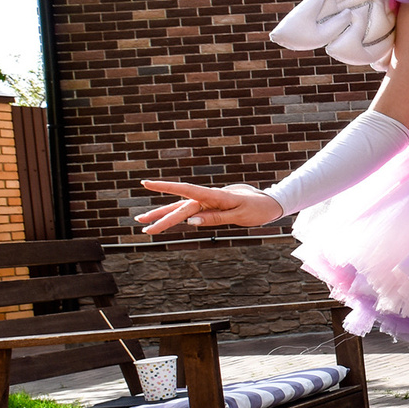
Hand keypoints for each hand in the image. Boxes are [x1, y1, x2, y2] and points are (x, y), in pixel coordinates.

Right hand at [136, 182, 281, 234]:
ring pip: (180, 209)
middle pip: (180, 208)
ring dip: (162, 215)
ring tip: (143, 222)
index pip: (186, 191)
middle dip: (161, 217)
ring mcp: (206, 203)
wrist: (266, 202)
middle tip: (142, 224)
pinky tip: (162, 220)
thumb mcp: (240, 216)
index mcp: (214, 196)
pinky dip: (175, 216)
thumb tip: (190, 221)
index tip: (146, 183)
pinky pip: (188, 212)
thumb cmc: (255, 208)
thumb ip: (216, 218)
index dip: (165, 187)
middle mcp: (207, 198)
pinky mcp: (208, 208)